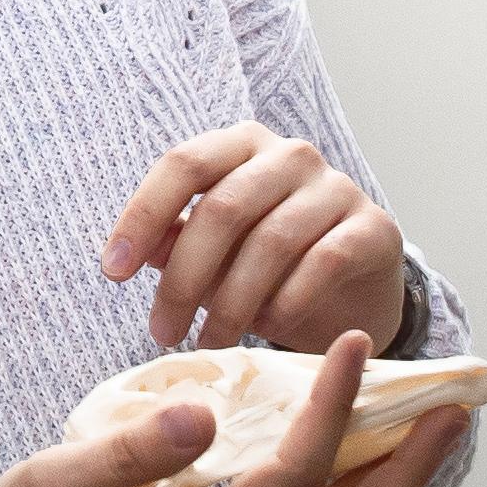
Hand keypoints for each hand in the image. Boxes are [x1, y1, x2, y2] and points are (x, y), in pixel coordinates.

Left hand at [100, 122, 404, 355]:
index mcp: (241, 144)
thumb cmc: (271, 263)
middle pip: (223, 208)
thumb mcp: (215, 253)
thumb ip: (174, 243)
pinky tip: (266, 330)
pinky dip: (286, 301)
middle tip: (163, 332)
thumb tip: (126, 254)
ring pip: (270, 240)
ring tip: (209, 342)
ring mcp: (337, 187)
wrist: (355, 288)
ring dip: (231, 302)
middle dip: (184, 278)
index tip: (112, 272)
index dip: (142, 215)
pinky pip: (322, 262)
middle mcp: (290, 154)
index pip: (183, 164)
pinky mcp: (374, 227)